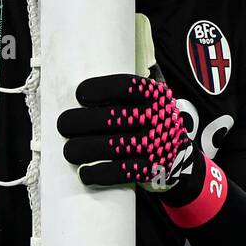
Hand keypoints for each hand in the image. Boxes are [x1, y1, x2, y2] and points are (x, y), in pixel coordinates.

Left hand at [57, 74, 198, 193]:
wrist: (181, 156)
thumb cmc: (152, 120)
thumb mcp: (150, 98)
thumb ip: (130, 86)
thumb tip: (91, 71)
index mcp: (155, 95)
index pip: (125, 87)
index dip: (99, 89)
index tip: (79, 95)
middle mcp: (158, 118)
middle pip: (112, 118)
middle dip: (80, 122)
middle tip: (63, 125)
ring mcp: (157, 145)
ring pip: (113, 146)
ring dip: (84, 149)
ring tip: (69, 150)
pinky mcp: (152, 169)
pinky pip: (121, 171)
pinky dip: (99, 173)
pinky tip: (85, 172)